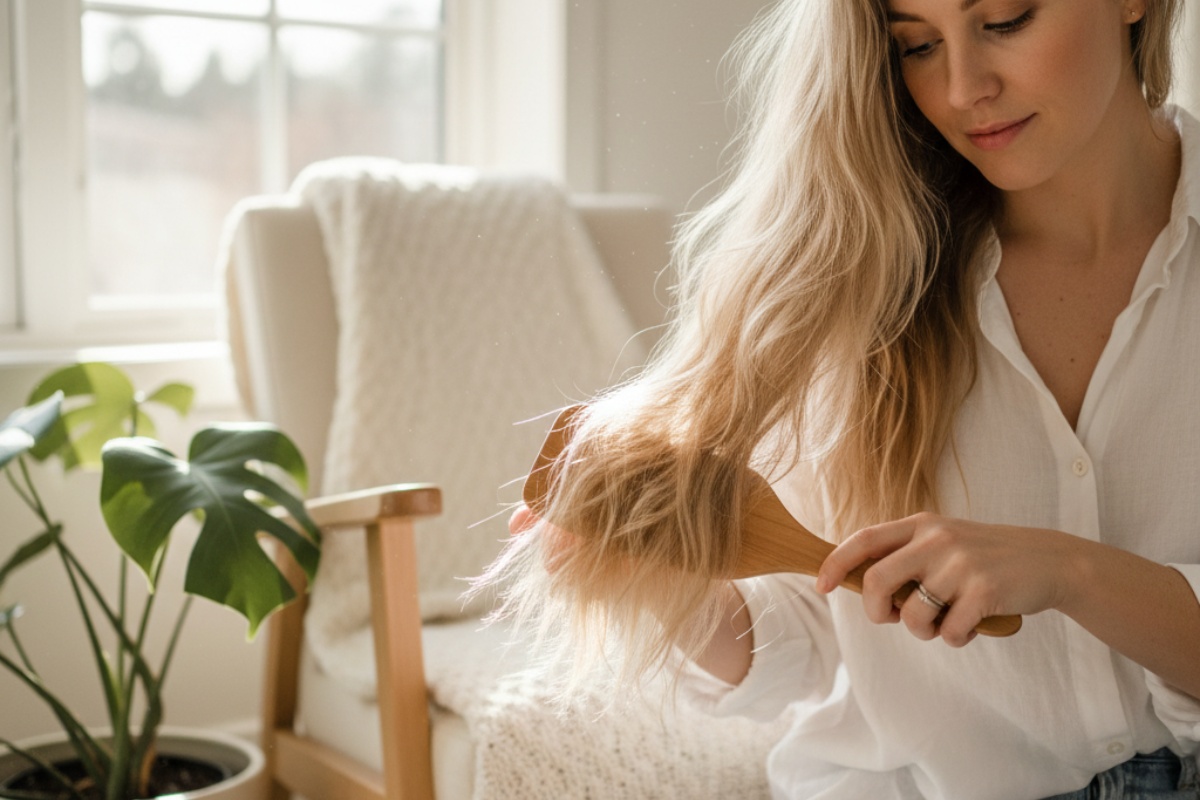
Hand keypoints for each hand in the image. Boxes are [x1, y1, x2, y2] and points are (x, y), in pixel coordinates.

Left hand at [815, 513, 1082, 646]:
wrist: (1050, 561)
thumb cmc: (988, 558)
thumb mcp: (945, 542)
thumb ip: (908, 555)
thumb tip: (861, 584)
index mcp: (921, 524)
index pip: (864, 540)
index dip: (836, 563)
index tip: (821, 585)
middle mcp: (937, 539)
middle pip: (877, 581)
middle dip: (877, 611)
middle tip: (893, 619)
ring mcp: (961, 564)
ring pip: (913, 615)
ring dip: (924, 631)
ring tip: (945, 622)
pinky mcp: (984, 591)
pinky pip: (949, 632)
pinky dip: (956, 638)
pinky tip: (971, 626)